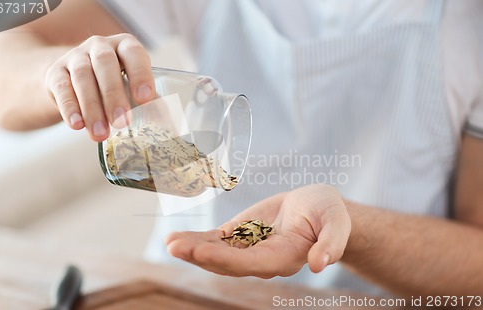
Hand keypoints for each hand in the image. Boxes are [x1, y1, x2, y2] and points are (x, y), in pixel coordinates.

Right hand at [45, 34, 154, 140]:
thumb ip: (147, 104)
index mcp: (124, 46)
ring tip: (100, 134)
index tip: (145, 99)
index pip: (133, 53)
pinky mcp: (55, 72)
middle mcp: (99, 46)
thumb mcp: (131, 88)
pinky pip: (61, 88)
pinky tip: (77, 125)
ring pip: (82, 77)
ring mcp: (75, 57)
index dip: (140, 74)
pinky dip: (69, 107)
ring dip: (92, 107)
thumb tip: (166, 127)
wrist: (72, 81)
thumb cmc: (112, 85)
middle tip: (122, 123)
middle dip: (114, 95)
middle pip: (105, 63)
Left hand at [166, 184, 350, 278]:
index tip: (202, 251)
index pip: (253, 263)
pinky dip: (197, 239)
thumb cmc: (330, 214)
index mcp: (285, 257)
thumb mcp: (336, 223)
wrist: (318, 208)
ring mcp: (249, 248)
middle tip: (175, 246)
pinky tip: (176, 237)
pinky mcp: (241, 235)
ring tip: (169, 242)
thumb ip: (331, 243)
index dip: (227, 259)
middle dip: (201, 254)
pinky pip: (216, 240)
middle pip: (228, 262)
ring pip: (218, 253)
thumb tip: (320, 264)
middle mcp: (263, 259)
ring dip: (193, 248)